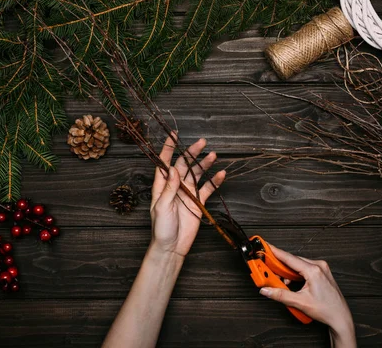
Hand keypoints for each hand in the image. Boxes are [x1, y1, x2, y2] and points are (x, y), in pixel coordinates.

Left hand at [150, 134, 225, 257]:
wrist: (172, 246)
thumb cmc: (161, 229)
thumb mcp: (161, 207)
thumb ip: (168, 188)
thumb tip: (173, 168)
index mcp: (162, 185)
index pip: (165, 163)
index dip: (168, 148)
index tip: (174, 135)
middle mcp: (175, 186)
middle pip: (184, 165)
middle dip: (192, 153)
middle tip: (201, 143)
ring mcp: (187, 193)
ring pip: (197, 174)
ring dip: (204, 165)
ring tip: (213, 155)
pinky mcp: (198, 202)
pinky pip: (207, 188)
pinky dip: (214, 181)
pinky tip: (220, 174)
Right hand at [259, 246, 355, 347]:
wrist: (340, 317)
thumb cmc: (326, 310)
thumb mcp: (300, 302)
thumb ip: (280, 295)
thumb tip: (267, 290)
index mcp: (313, 270)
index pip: (289, 258)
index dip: (275, 252)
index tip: (266, 246)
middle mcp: (319, 266)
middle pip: (293, 261)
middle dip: (280, 265)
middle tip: (268, 269)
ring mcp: (322, 268)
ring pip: (299, 264)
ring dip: (288, 271)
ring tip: (282, 281)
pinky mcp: (322, 272)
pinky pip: (305, 268)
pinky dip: (296, 273)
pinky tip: (292, 282)